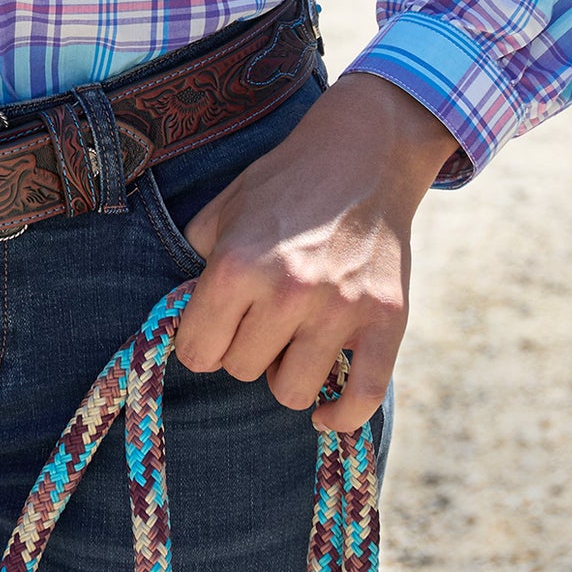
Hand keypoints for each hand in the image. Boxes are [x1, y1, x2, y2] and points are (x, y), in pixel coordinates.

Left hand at [174, 72, 456, 432]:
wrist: (363, 155)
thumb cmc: (285, 183)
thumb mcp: (225, 208)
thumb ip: (198, 260)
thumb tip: (185, 312)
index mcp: (238, 264)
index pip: (197, 351)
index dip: (199, 342)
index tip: (212, 330)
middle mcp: (287, 292)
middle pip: (242, 370)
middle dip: (243, 349)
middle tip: (258, 320)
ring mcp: (340, 310)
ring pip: (292, 391)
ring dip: (287, 373)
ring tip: (291, 342)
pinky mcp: (386, 322)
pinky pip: (361, 398)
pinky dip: (341, 415)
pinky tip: (325, 409)